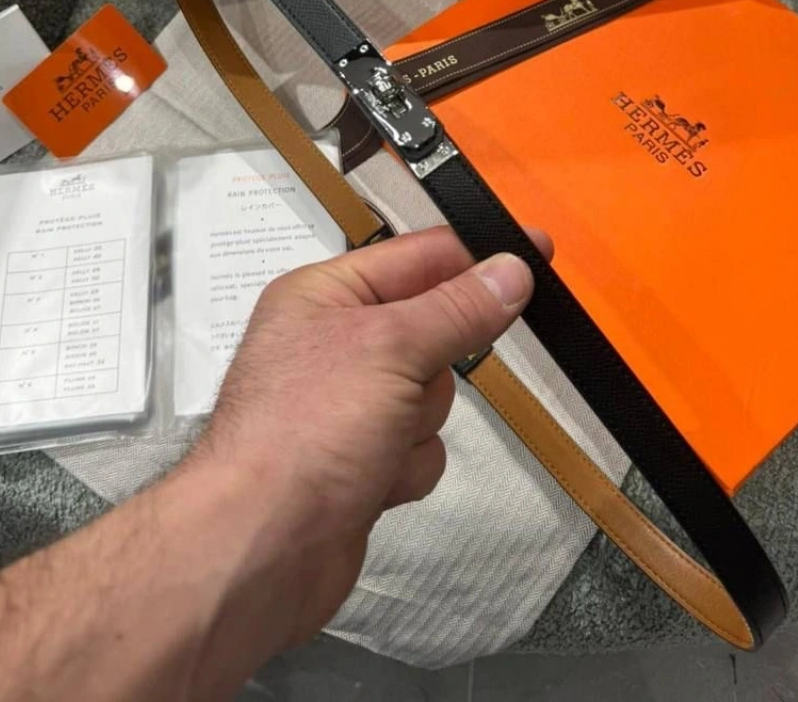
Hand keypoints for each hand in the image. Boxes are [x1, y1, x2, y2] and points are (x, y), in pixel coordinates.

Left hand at [193, 224, 550, 652]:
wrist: (261, 547)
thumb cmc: (304, 431)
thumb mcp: (391, 348)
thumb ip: (458, 309)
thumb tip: (511, 270)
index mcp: (324, 294)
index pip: (417, 256)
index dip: (476, 256)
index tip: (536, 251)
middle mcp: (333, 343)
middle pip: (433, 330)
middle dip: (432, 366)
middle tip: (404, 384)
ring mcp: (347, 406)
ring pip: (433, 394)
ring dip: (418, 423)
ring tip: (376, 442)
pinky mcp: (361, 460)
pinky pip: (421, 446)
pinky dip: (407, 465)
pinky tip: (374, 480)